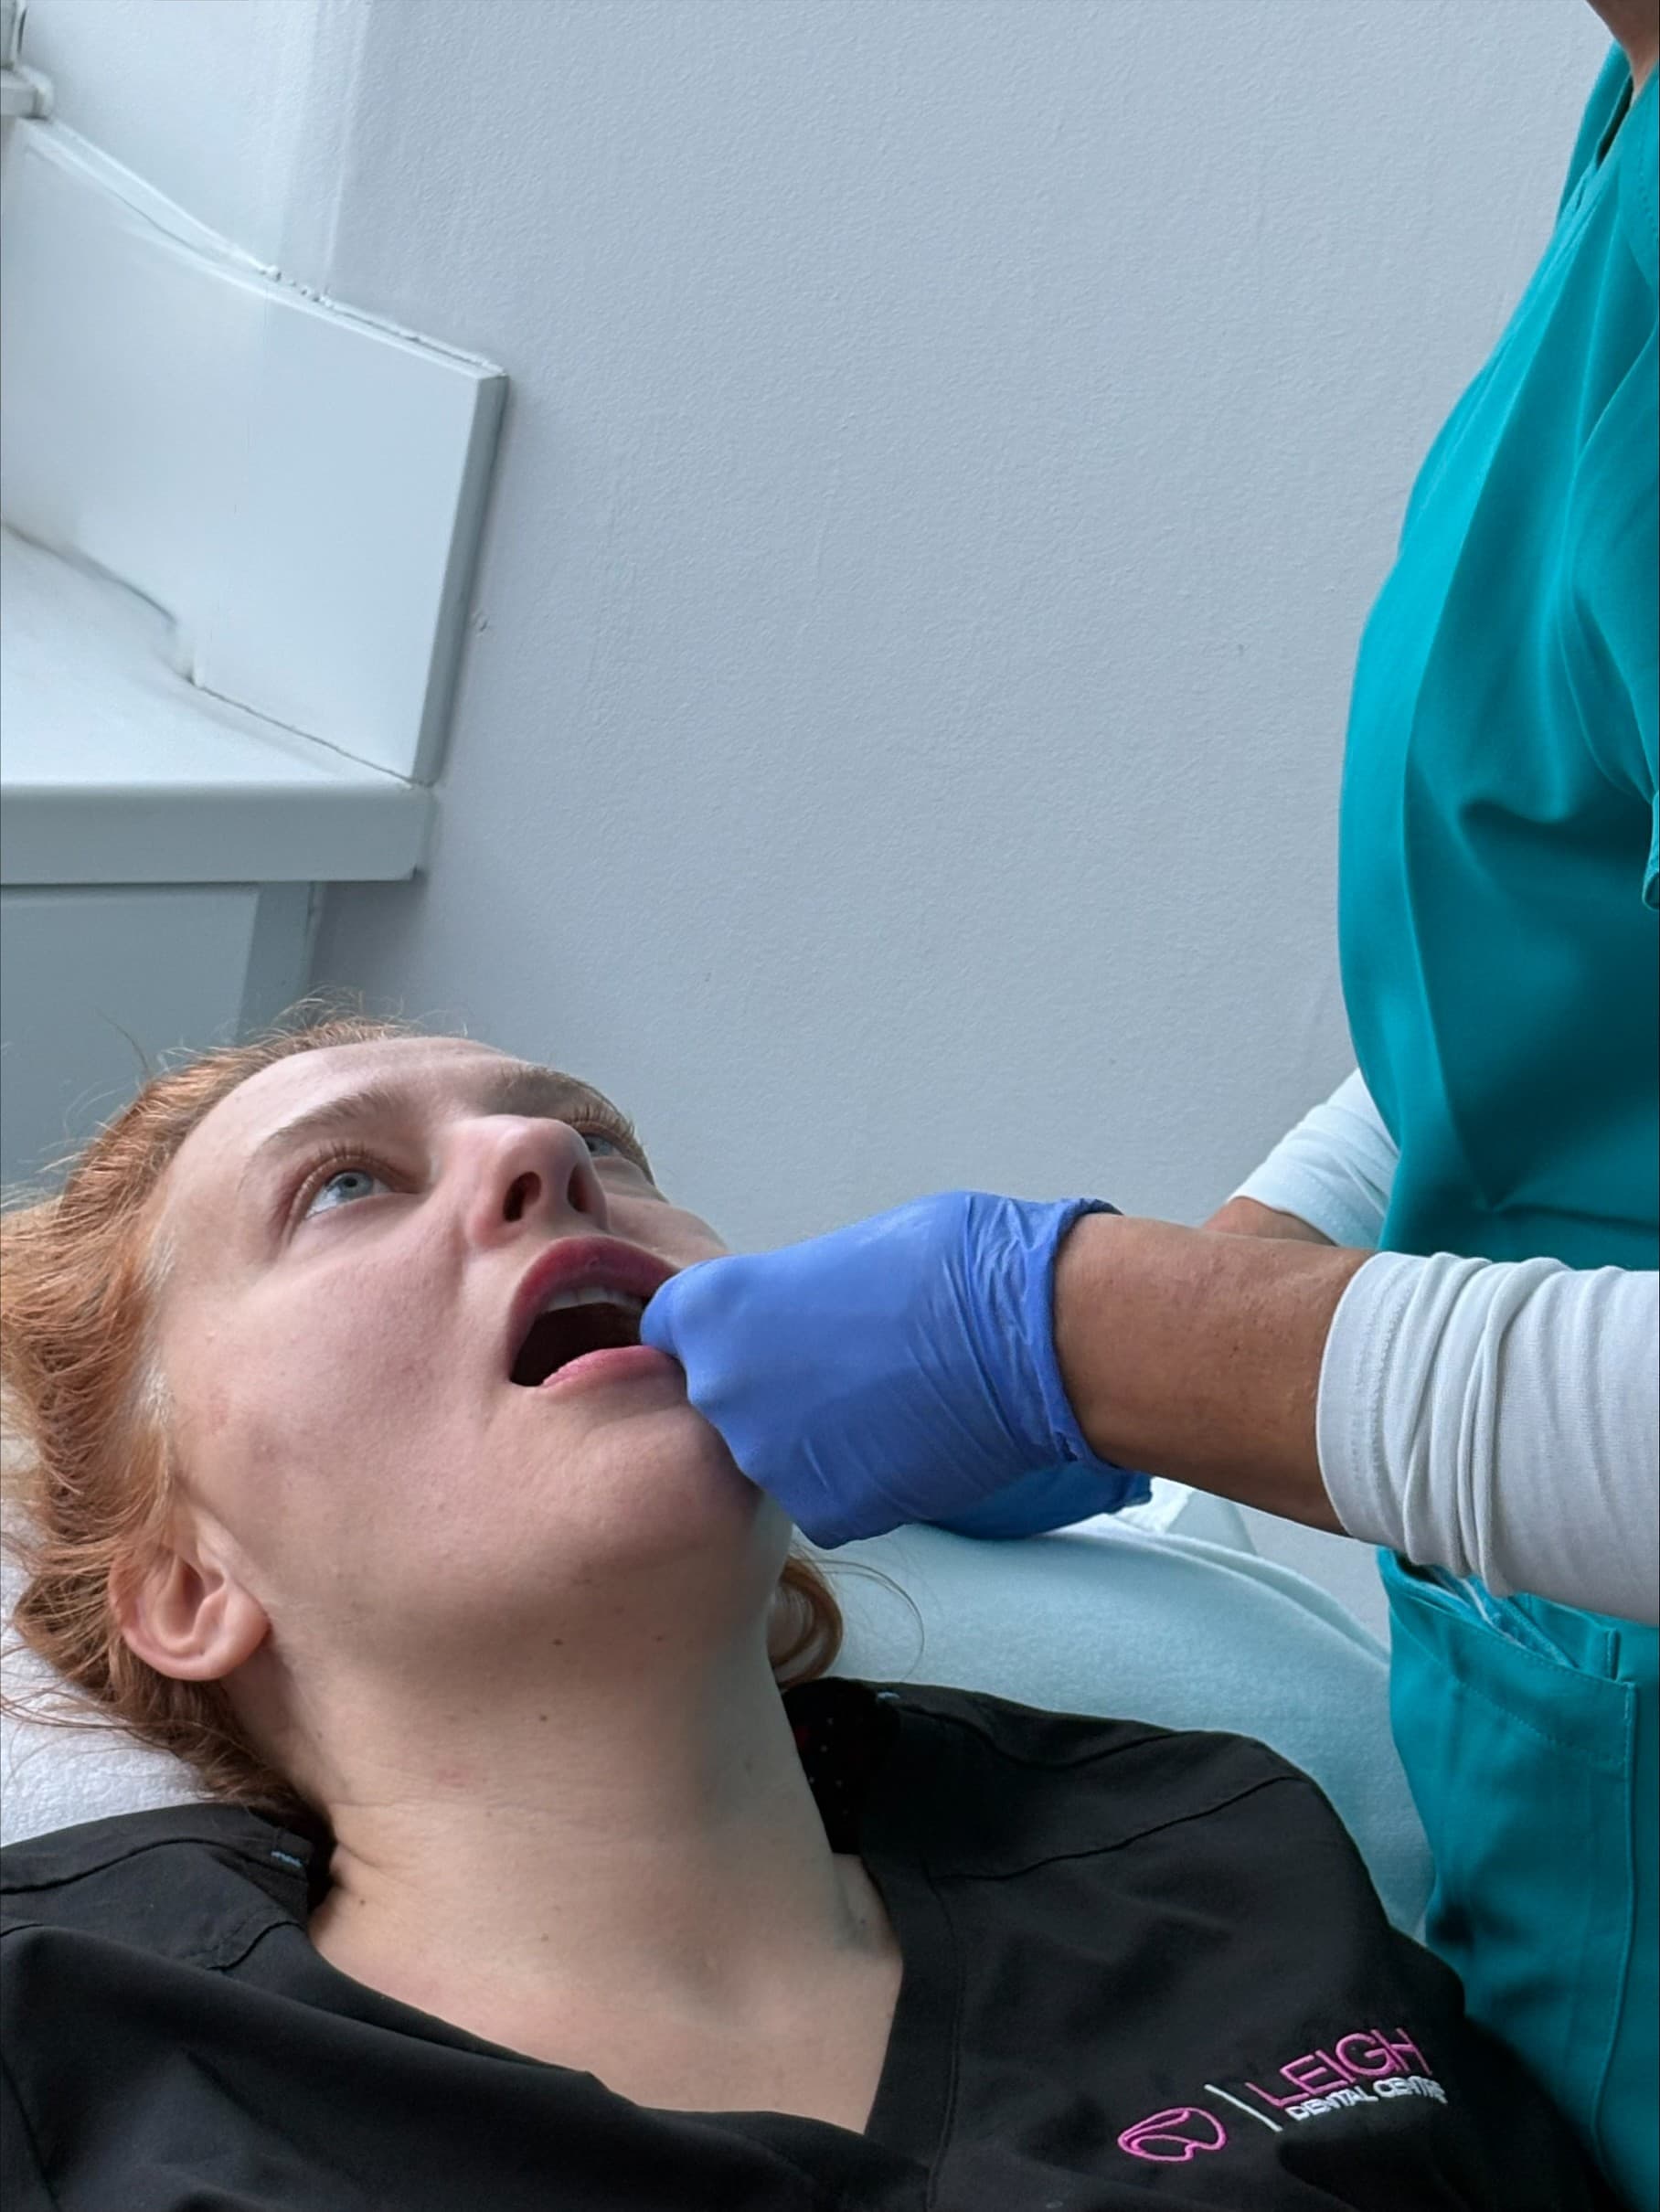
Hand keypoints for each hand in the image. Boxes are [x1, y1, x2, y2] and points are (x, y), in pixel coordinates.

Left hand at [640, 1190, 1149, 1545]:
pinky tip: (905, 1443)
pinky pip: (822, 1498)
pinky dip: (856, 1479)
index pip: (671, 1334)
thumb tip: (790, 1325)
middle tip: (838, 1369)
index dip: (719, 1334)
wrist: (1026, 1338)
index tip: (758, 1335)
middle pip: (720, 1401)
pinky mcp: (823, 1513)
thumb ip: (786, 1300)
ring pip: (771, 1456)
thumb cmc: (948, 1266)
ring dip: (810, 1440)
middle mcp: (719, 1388)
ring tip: (883, 1404)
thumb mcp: (840, 1256)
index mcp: (710, 1308)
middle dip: (766, 1390)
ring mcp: (768, 1460)